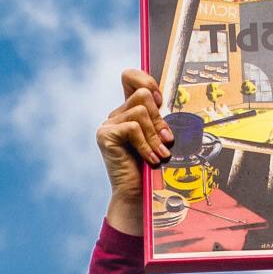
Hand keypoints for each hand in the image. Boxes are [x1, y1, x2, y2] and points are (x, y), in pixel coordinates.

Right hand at [96, 68, 168, 233]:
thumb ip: (159, 119)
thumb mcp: (158, 138)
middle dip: (159, 118)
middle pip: (143, 94)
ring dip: (155, 134)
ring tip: (159, 154)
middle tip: (166, 140)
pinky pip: (133, 127)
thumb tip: (166, 102)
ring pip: (141, 110)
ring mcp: (108, 124)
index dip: (146, 80)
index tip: (161, 101)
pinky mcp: (105, 135)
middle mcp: (115, 115)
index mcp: (127, 112)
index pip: (130, 77)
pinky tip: (150, 159)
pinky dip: (146, 143)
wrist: (137, 197)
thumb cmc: (150, 170)